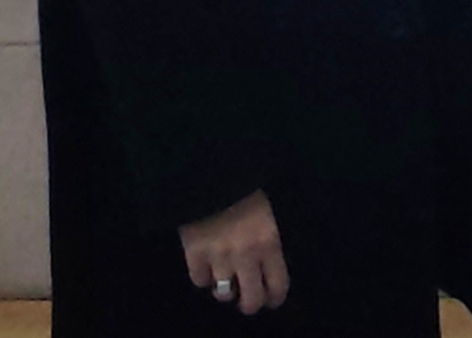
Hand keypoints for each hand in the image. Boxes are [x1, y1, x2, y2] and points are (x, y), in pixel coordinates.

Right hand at [181, 190, 288, 314]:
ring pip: (224, 294)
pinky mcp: (193, 254)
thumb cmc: (245, 184)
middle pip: (251, 301)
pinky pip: (199, 280)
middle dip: (250, 302)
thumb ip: (269, 235)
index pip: (278, 285)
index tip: (271, 298)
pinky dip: (202, 276)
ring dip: (225, 289)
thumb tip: (269, 256)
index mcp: (269, 242)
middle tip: (246, 296)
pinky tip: (206, 265)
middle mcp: (246, 256)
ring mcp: (218, 257)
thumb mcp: (268, 208)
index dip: (275, 297)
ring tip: (225, 278)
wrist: (208, 169)